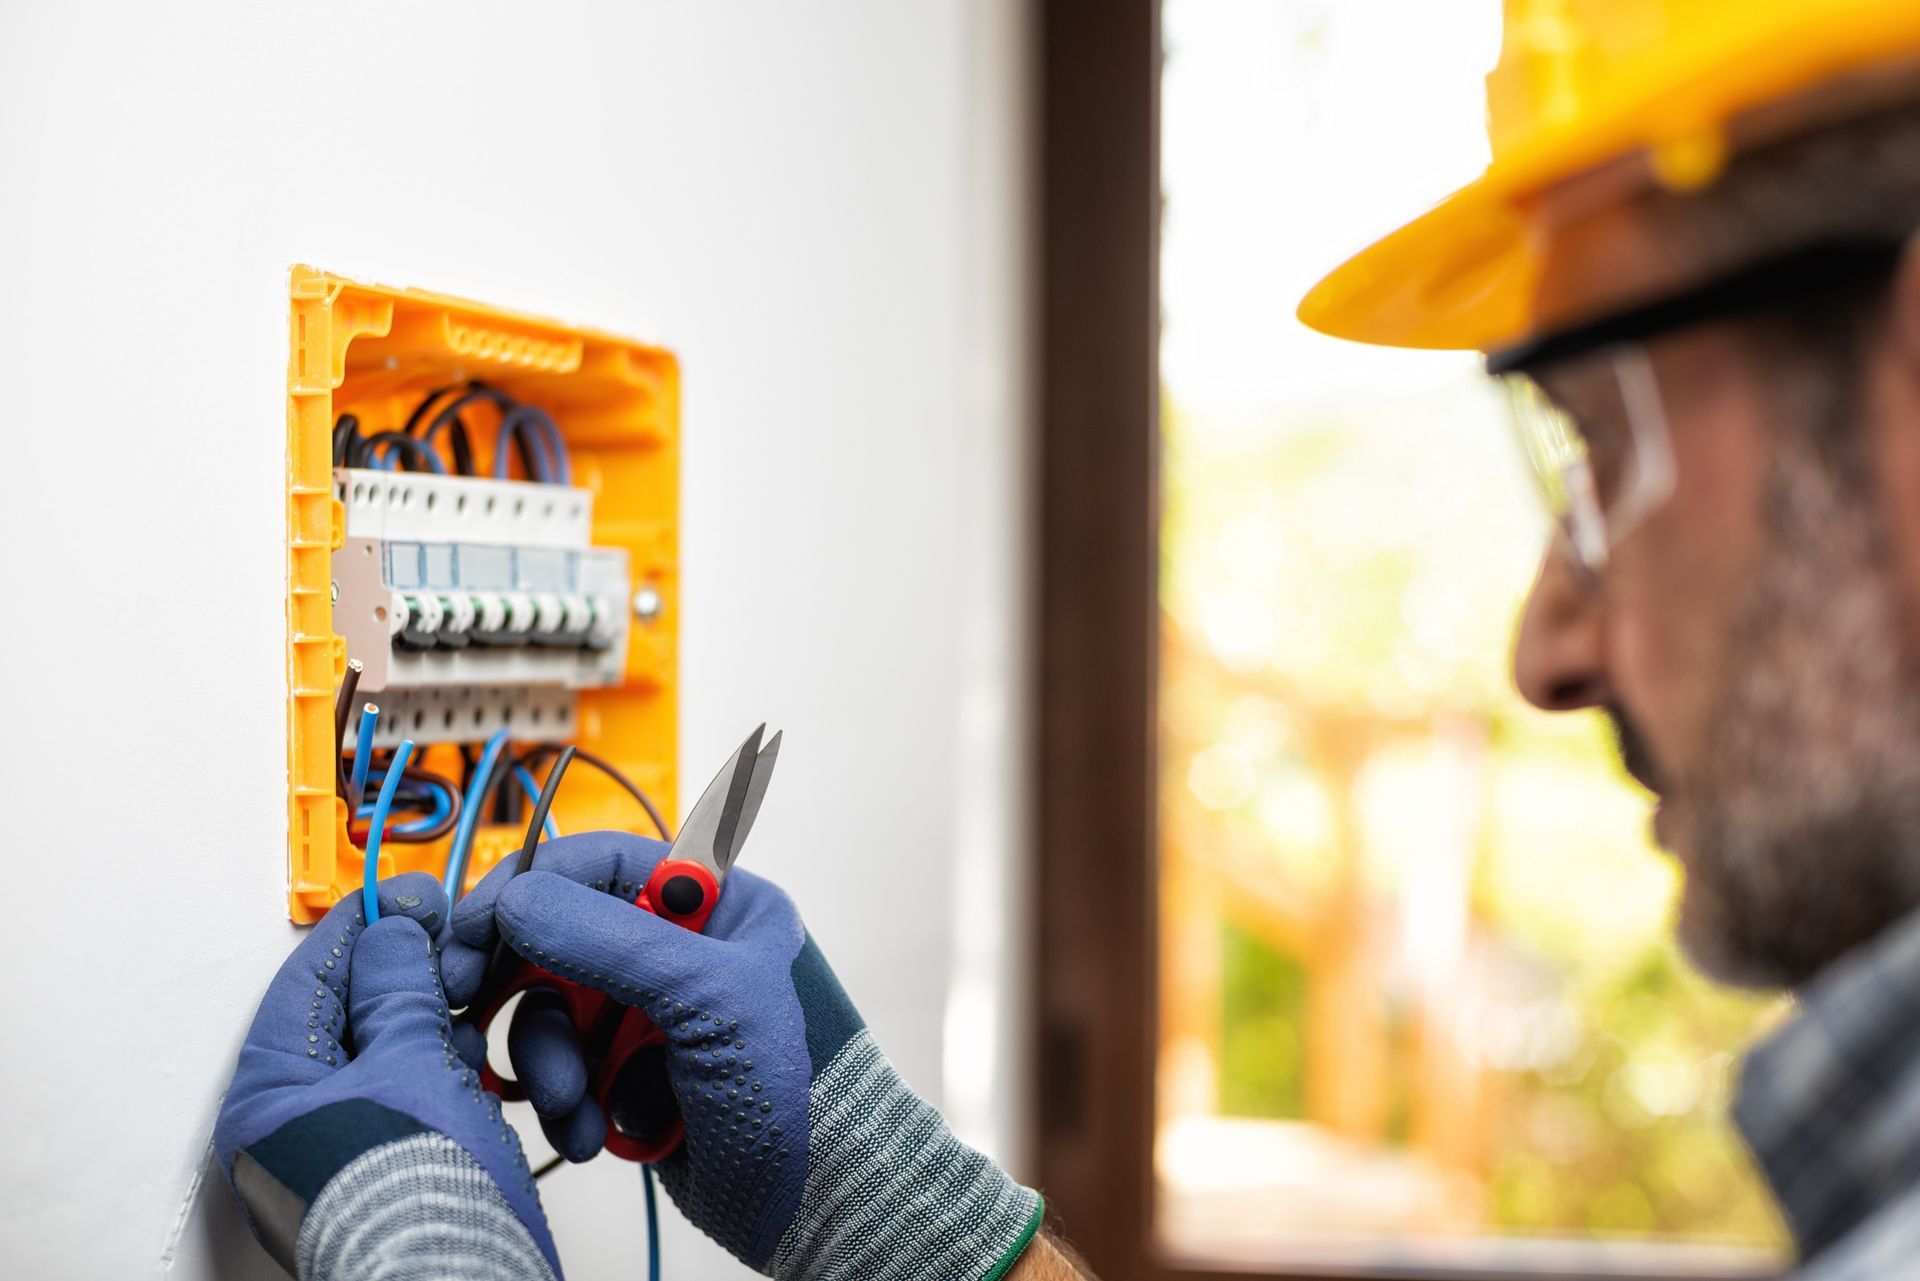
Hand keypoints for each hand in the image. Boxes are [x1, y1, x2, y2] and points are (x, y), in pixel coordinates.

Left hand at [216, 872, 557, 1280]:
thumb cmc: (414, 1199)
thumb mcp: (407, 1063)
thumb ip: (397, 986)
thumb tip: (390, 931)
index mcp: (266, 1098)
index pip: (306, 979)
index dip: (364, 925)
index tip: (410, 894)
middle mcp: (294, 1126)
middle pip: (351, 1015)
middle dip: (410, 980)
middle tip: (452, 947)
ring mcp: (346, 1149)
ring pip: (391, 1054)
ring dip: (436, 1028)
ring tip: (470, 1018)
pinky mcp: (396, 1168)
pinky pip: (418, 1096)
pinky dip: (449, 1074)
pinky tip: (478, 1067)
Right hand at [445, 831, 1042, 1279]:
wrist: (808, 1201)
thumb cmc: (795, 1091)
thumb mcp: (708, 999)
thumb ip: (612, 940)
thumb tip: (520, 897)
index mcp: (714, 903)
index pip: (600, 863)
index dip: (529, 887)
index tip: (472, 927)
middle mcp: (675, 949)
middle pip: (556, 935)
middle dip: (520, 984)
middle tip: (468, 1005)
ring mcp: (646, 1013)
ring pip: (547, 1009)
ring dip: (546, 1059)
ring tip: (576, 1102)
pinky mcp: (624, 1072)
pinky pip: (559, 1067)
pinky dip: (561, 1099)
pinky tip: (591, 1131)